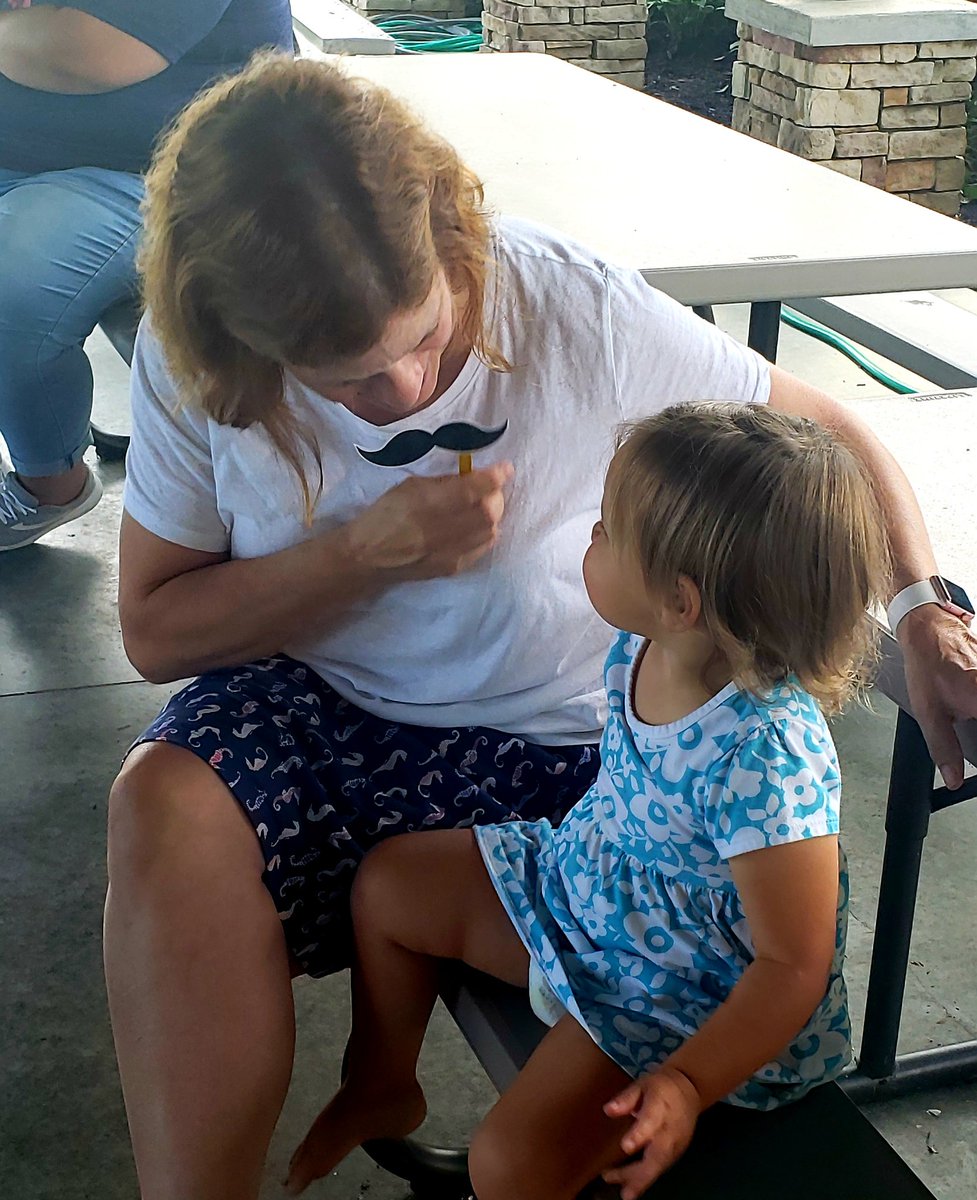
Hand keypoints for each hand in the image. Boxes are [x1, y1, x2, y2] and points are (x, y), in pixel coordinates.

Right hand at [347, 462, 513, 580]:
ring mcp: (448, 552)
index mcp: (426, 503)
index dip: (494, 477)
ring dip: (492, 516)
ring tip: (483, 507)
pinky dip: (485, 533)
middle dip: (495, 497)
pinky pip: (482, 548)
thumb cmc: (386, 514)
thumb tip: (472, 477)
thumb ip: (443, 483)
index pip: (472, 489)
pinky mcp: (452, 568)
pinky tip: (474, 527)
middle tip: (490, 489)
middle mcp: (440, 530)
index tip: (506, 469)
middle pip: (488, 512)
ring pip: (490, 531)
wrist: (369, 556)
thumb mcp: (410, 487)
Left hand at [601, 1065, 701, 1198]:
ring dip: (642, 1180)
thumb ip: (626, 1098)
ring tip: (625, 1193)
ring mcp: (676, 1143)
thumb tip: (609, 1110)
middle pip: (659, 1154)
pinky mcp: (676, 1152)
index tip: (625, 1146)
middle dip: (642, 1174)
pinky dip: (647, 1179)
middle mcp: (670, 1128)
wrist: (688, 1090)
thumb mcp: (642, 1084)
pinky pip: (661, 1167)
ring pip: (660, 1166)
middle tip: (626, 1191)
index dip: (639, 1135)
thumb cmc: (660, 1087)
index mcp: (660, 1106)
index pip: (651, 1121)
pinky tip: (632, 1186)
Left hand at [900, 605, 976, 789]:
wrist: (929, 630)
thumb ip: (944, 747)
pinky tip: (967, 708)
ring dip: (973, 720)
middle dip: (974, 736)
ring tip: (964, 717)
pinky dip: (975, 707)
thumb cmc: (928, 665)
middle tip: (967, 741)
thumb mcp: (928, 712)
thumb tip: (954, 779)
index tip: (973, 777)